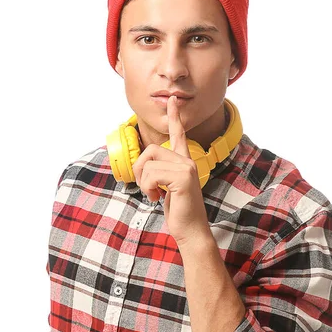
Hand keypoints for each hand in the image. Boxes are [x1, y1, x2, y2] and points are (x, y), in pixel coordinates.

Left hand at [131, 95, 211, 246]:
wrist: (191, 231)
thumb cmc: (179, 212)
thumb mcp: (165, 189)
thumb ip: (160, 173)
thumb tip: (145, 167)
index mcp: (184, 162)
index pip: (179, 134)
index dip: (174, 116)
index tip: (172, 100)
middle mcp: (187, 161)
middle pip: (151, 150)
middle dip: (140, 169)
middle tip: (146, 188)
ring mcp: (187, 168)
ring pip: (149, 163)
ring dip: (144, 182)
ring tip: (154, 195)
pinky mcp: (184, 178)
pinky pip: (152, 175)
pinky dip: (148, 188)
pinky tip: (157, 198)